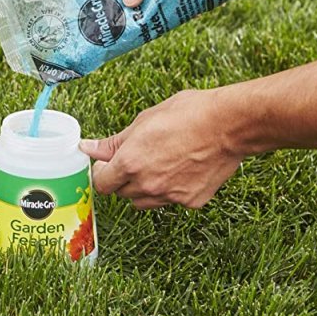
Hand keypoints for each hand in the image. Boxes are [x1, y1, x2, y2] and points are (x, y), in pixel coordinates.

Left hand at [81, 89, 246, 209]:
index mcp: (130, 163)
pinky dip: (170, 190)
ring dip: (143, 188)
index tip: (108, 165)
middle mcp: (147, 184)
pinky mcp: (190, 201)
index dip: (103, 173)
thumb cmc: (188, 114)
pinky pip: (170, 201)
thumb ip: (114, 142)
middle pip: (121, 193)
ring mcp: (170, 196)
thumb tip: (88, 148)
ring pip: (143, 201)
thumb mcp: (144, 121)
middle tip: (137, 158)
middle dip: (123, 179)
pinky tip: (181, 170)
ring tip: (159, 164)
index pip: (102, 184)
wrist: (228, 125)